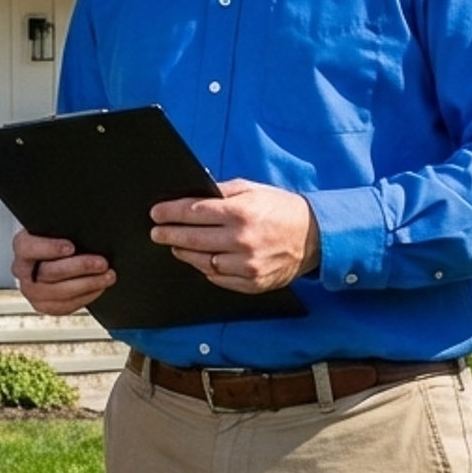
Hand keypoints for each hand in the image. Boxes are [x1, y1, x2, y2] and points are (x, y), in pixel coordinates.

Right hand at [12, 230, 114, 315]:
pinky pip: (65, 306)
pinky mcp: (43, 305)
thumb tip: (88, 230)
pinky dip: (86, 297)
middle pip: (48, 272)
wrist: (51, 257)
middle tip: (102, 263)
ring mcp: (31, 290)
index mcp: (22, 246)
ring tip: (108, 276)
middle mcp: (22, 270)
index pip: (28, 247)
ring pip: (58, 292)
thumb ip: (66, 227)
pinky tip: (99, 287)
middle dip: (79, 268)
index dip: (49, 248)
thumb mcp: (58, 227)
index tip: (71, 247)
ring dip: (88, 284)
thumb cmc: (57, 238)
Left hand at [150, 179, 319, 293]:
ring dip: (185, 254)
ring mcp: (247, 265)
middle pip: (193, 240)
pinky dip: (206, 269)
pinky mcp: (252, 283)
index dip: (170, 213)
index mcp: (241, 213)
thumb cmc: (281, 209)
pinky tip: (200, 260)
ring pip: (203, 262)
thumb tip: (193, 191)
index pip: (194, 212)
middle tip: (156, 232)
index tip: (156, 214)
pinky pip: (219, 278)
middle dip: (169, 235)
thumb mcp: (252, 189)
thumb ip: (221, 191)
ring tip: (176, 246)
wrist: (315, 236)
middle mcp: (242, 240)